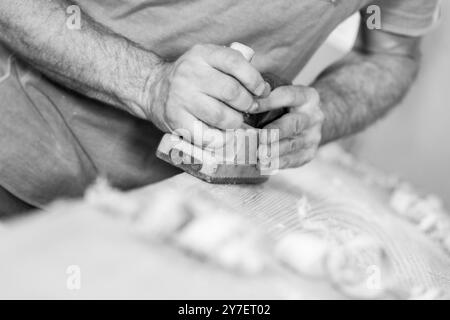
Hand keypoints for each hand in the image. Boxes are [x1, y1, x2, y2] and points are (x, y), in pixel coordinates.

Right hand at [142, 44, 268, 148]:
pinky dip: (221, 139)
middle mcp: (190, 73)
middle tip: (249, 109)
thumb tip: (263, 90)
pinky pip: (207, 136)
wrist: (153, 89)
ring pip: (222, 116)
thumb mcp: (208, 61)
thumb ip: (234, 69)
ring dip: (236, 122)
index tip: (261, 91)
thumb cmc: (191, 78)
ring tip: (235, 121)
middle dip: (248, 104)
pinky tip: (223, 135)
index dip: (254, 79)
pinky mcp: (176, 120)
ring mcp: (181, 97)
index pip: (235, 62)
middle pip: (232, 92)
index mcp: (202, 54)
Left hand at [256, 85, 323, 168]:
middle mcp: (313, 117)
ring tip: (258, 155)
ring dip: (273, 151)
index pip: (289, 96)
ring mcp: (313, 137)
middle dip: (275, 132)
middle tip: (260, 138)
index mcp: (307, 97)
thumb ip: (267, 99)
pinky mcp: (309, 153)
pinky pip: (294, 160)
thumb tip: (244, 106)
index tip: (250, 107)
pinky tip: (264, 165)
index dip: (269, 102)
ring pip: (292, 144)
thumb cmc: (287, 107)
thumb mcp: (283, 98)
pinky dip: (277, 163)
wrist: (308, 123)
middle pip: (293, 124)